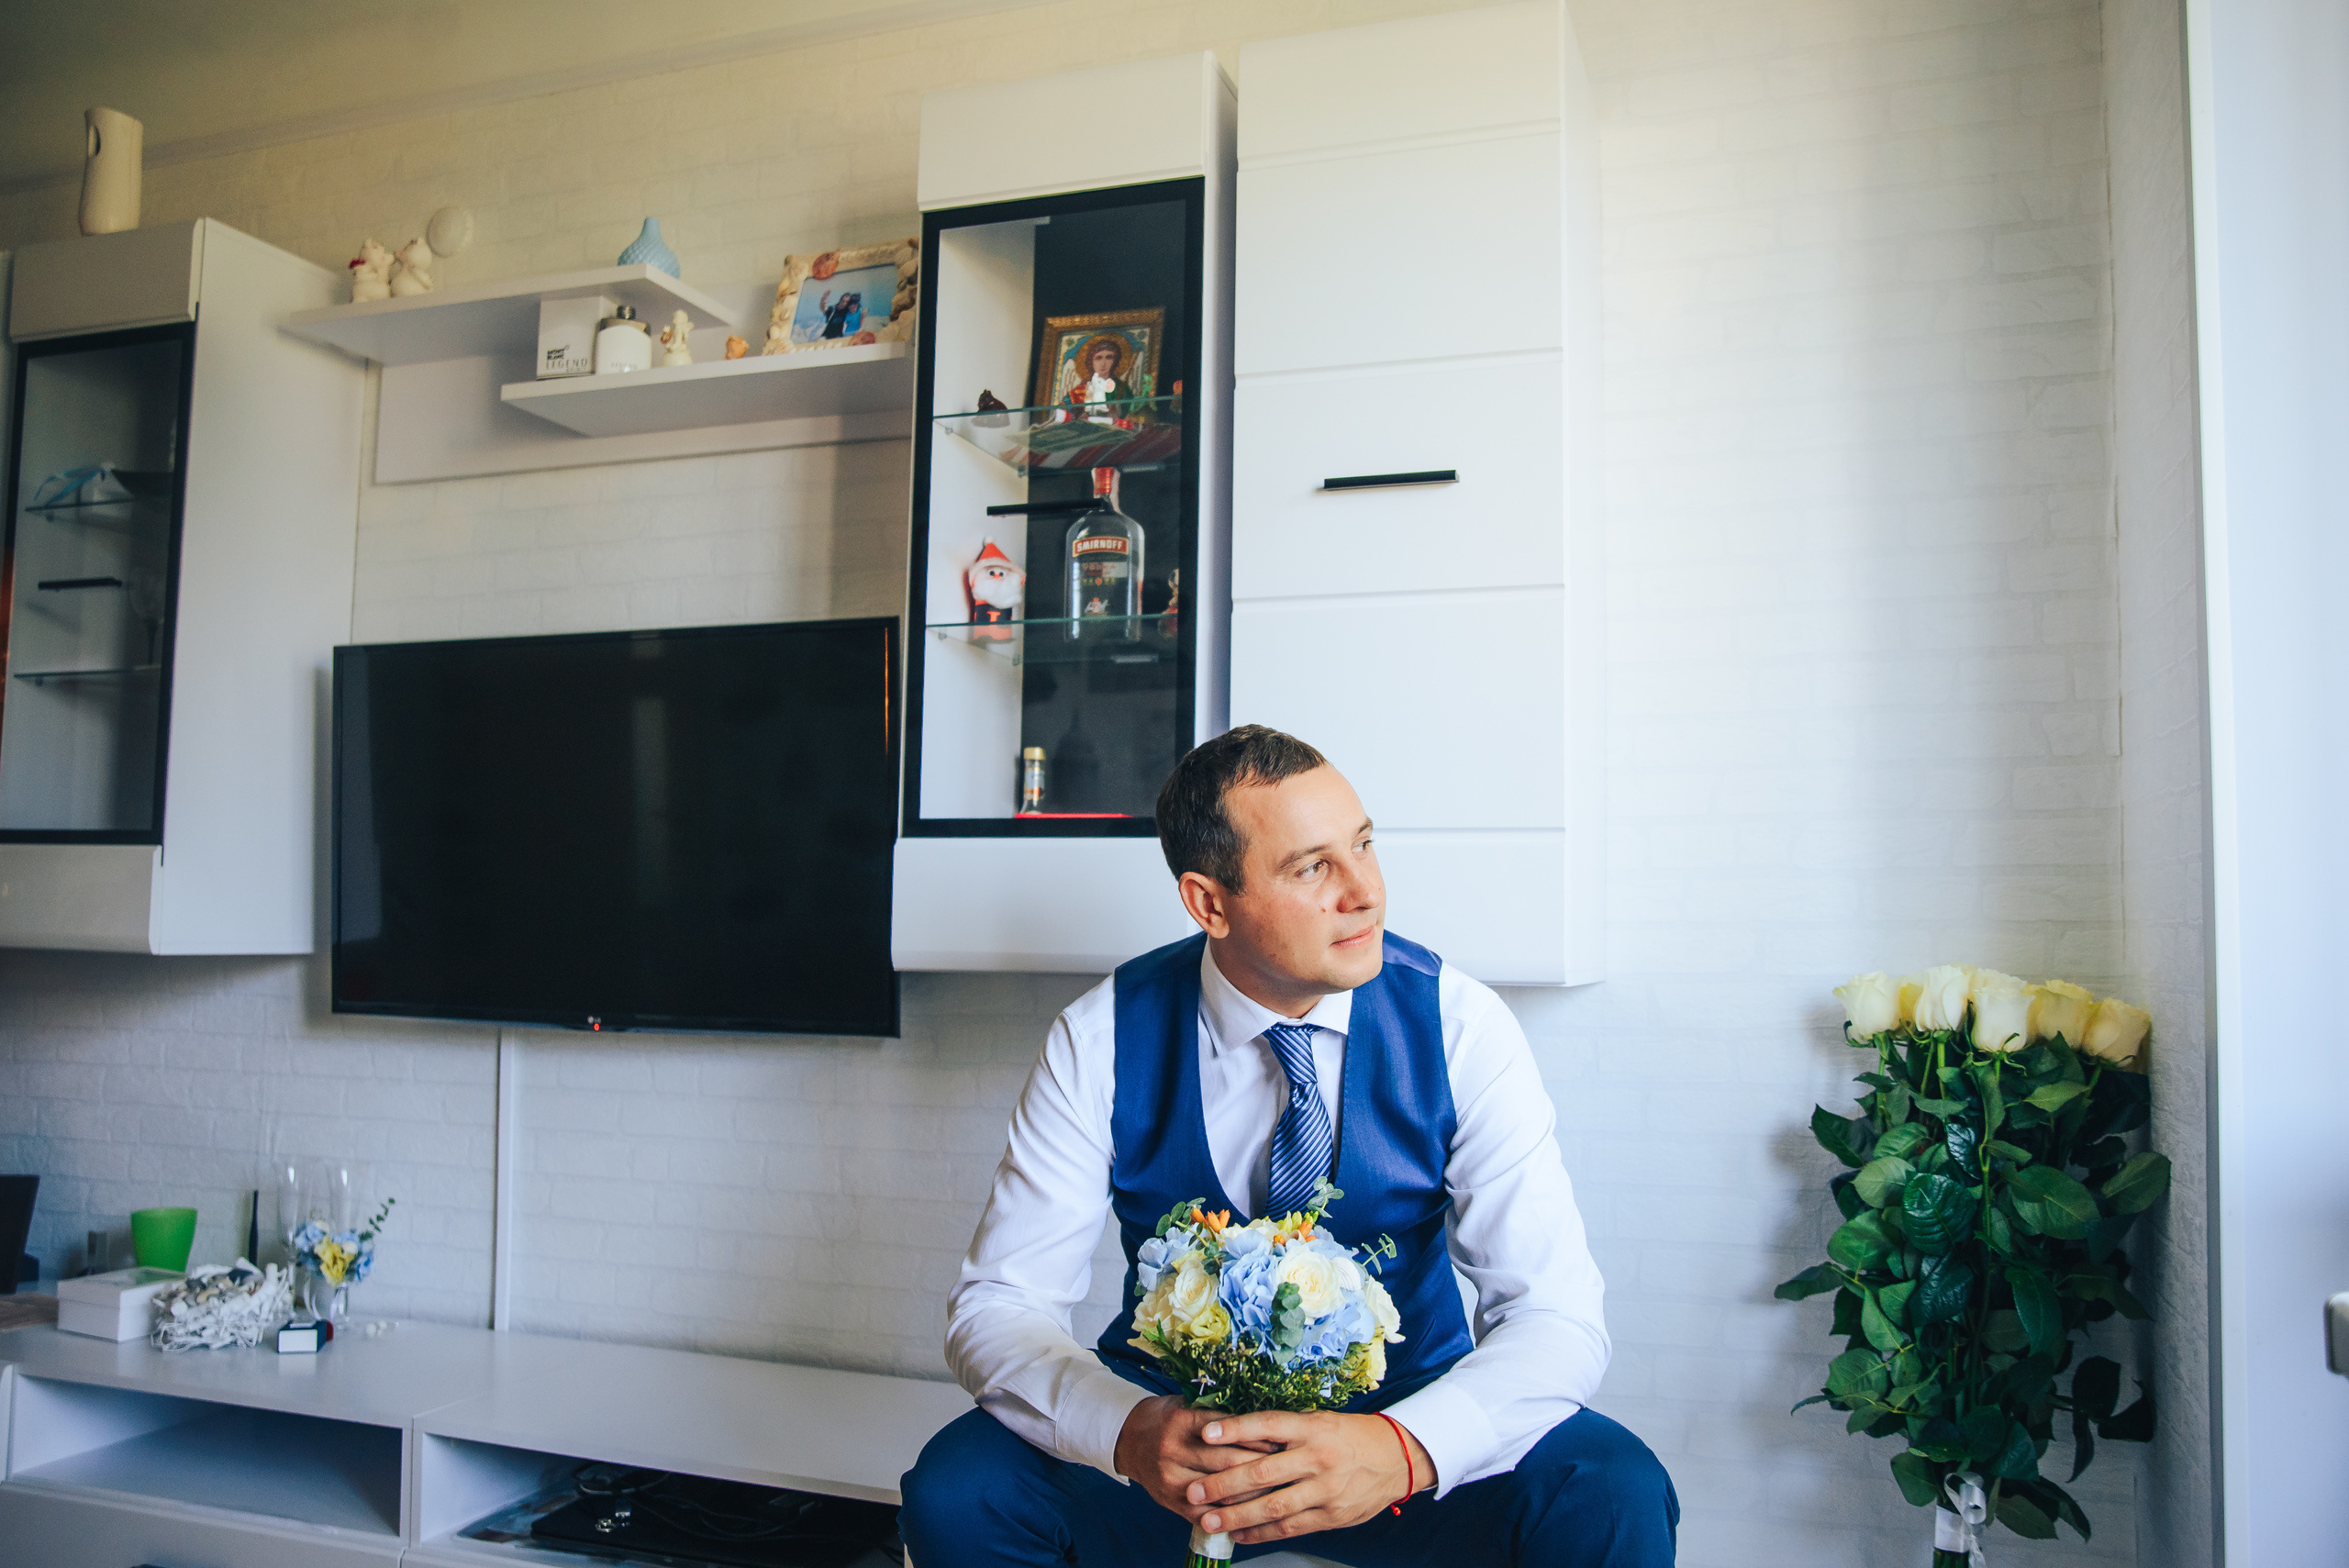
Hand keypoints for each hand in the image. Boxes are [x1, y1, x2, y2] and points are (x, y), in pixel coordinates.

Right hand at [1113, 1396, 1279, 1518]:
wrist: (1129, 1440)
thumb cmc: (1167, 1418)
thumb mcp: (1186, 1403)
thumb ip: (1218, 1411)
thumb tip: (1264, 1418)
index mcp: (1181, 1421)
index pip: (1228, 1430)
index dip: (1257, 1436)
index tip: (1281, 1440)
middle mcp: (1173, 1450)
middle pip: (1228, 1462)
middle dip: (1261, 1465)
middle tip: (1287, 1465)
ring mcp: (1171, 1479)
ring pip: (1221, 1491)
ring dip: (1252, 1493)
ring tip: (1276, 1488)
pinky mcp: (1170, 1501)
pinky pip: (1208, 1513)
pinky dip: (1232, 1513)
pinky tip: (1251, 1509)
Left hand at [1186, 1410, 1433, 1544]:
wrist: (1397, 1459)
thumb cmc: (1349, 1436)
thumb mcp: (1319, 1421)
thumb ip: (1284, 1431)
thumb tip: (1236, 1435)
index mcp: (1312, 1427)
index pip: (1268, 1424)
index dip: (1235, 1429)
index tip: (1205, 1433)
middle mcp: (1318, 1458)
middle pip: (1263, 1472)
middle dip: (1224, 1484)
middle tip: (1194, 1492)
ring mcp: (1325, 1490)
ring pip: (1273, 1507)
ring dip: (1236, 1516)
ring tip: (1207, 1521)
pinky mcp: (1331, 1516)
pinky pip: (1289, 1527)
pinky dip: (1261, 1532)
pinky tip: (1238, 1534)